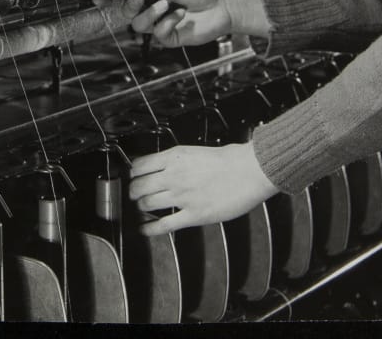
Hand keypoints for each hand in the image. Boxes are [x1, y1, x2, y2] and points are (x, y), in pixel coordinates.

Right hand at [92, 0, 268, 47]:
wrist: (223, 3)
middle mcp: (153, 9)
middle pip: (127, 12)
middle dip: (131, 5)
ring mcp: (161, 24)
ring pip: (140, 25)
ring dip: (152, 13)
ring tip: (169, 4)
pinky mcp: (170, 38)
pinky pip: (157, 33)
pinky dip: (168, 22)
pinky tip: (181, 14)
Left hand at [128, 143, 279, 235]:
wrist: (249, 170)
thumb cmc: (229, 160)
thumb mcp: (194, 150)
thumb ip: (176, 159)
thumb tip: (161, 165)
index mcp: (174, 157)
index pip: (140, 165)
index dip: (132, 173)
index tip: (133, 176)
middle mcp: (174, 176)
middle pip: (139, 186)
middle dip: (133, 191)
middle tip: (134, 194)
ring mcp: (182, 196)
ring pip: (147, 203)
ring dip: (141, 207)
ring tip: (142, 208)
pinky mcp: (193, 215)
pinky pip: (164, 224)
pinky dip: (150, 229)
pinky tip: (145, 229)